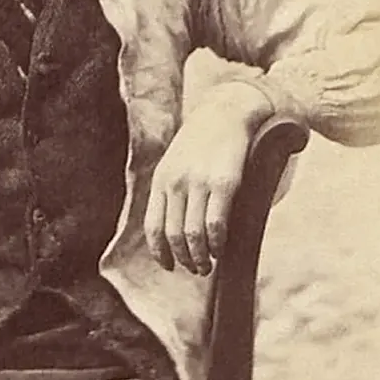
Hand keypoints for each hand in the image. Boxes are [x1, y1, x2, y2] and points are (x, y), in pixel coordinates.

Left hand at [144, 82, 271, 274]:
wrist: (226, 110)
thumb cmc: (202, 141)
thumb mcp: (175, 162)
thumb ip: (171, 190)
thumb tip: (173, 229)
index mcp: (161, 180)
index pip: (153, 227)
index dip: (160, 253)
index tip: (170, 266)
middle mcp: (176, 183)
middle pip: (173, 235)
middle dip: (184, 260)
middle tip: (196, 269)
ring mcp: (199, 182)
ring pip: (193, 235)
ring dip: (200, 258)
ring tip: (207, 265)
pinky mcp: (225, 183)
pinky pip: (216, 225)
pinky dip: (217, 244)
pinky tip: (220, 250)